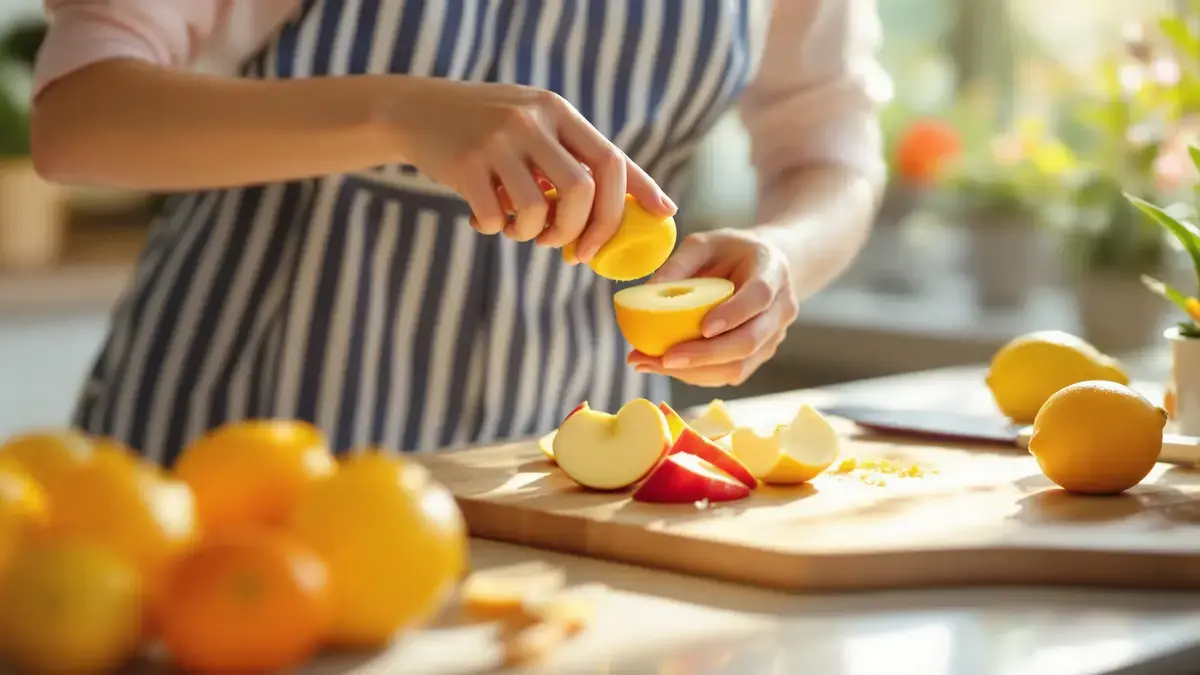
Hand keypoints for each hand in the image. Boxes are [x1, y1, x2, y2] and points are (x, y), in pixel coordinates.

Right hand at [388, 79, 675, 260]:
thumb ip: (571, 158)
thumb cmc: (490, 130)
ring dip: (534, 236)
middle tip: (571, 250)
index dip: (637, 194)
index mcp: (557, 112)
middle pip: (582, 191)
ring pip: (538, 210)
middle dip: (583, 231)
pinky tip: (486, 218)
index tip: (661, 217)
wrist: (419, 111)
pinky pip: (496, 218)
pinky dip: (495, 230)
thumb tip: (624, 210)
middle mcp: (532, 121)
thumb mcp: (534, 124)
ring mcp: (497, 142)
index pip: (610, 158)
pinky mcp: (465, 164)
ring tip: (520, 230)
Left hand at [627, 229, 798, 386]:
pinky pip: (730, 373)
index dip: (734, 314)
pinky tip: (665, 367)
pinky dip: (696, 375)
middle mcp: (780, 308)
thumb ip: (679, 263)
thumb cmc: (730, 252)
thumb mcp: (704, 243)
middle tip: (665, 358)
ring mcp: (774, 336)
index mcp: (772, 271)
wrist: (764, 266)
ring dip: (695, 372)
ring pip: (739, 366)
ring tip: (652, 364)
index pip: (759, 297)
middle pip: (749, 341)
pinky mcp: (760, 355)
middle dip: (705, 355)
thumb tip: (646, 292)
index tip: (703, 328)